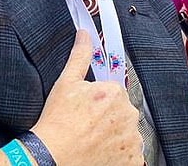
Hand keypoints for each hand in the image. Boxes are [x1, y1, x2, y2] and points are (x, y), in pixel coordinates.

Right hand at [31, 30, 142, 164]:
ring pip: (126, 132)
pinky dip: (120, 154)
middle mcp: (128, 115)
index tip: (86, 108)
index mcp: (115, 92)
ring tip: (93, 139)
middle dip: (108, 116)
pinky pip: (131, 154)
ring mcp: (132, 141)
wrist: (54, 155)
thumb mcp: (66, 82)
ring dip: (115, 135)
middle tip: (87, 123)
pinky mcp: (133, 162)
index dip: (98, 100)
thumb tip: (85, 35)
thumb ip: (80, 55)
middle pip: (121, 112)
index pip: (113, 92)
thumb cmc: (58, 119)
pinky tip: (101, 151)